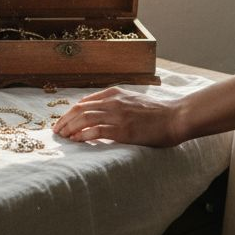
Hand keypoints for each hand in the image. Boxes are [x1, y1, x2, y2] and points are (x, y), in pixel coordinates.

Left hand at [51, 86, 182, 146]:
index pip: (85, 102)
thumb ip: (116, 103)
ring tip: (63, 136)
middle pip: (80, 109)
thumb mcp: (133, 100)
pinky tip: (76, 140)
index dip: (71, 113)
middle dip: (65, 120)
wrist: (176, 116)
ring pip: (84, 119)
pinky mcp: (122, 130)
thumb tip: (98, 111)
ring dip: (70, 128)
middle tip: (57, 131)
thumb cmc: (158, 112)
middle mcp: (113, 101)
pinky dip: (83, 135)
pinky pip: (96, 131)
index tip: (63, 122)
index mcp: (114, 93)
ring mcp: (117, 115)